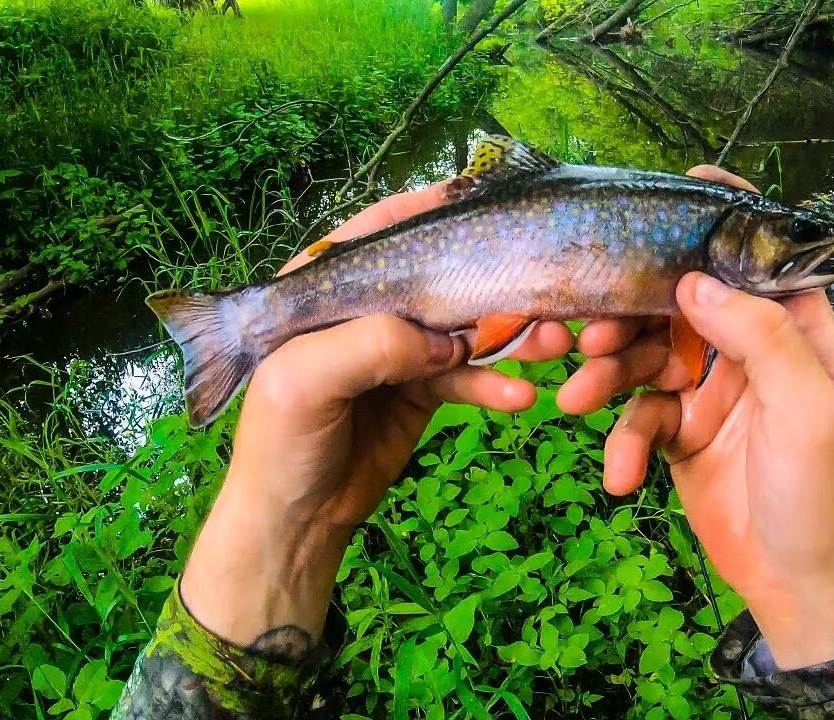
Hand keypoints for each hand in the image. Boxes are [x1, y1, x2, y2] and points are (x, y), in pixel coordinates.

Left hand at [181, 184, 574, 647]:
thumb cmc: (279, 444)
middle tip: (542, 288)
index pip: (380, 232)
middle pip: (436, 279)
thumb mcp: (304, 383)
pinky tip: (521, 397)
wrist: (295, 522)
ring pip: (462, 330)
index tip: (483, 202)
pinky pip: (467, 377)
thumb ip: (370, 345)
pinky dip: (494, 386)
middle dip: (490, 283)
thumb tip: (444, 341)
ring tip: (554, 346)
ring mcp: (397, 349)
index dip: (429, 212)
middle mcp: (364, 309)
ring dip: (509, 337)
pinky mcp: (422, 389)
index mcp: (321, 287)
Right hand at [562, 167, 833, 670]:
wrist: (800, 587)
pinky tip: (619, 476)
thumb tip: (696, 281)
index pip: (763, 257)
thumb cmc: (825, 495)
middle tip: (590, 330)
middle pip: (680, 305)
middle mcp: (750, 352)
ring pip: (644, 358)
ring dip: (607, 377)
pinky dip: (621, 444)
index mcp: (796, 333)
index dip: (728, 218)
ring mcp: (710, 393)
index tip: (680, 186)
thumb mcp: (809, 409)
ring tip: (576, 401)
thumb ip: (761, 337)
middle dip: (631, 312)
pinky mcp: (678, 435)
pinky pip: (636, 420)